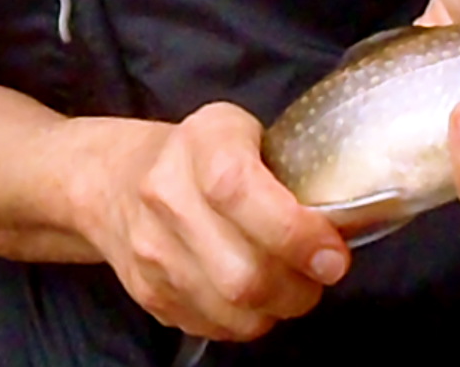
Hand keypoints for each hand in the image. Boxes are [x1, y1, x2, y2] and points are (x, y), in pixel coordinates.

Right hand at [67, 102, 351, 341]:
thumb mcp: (242, 133)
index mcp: (200, 143)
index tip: (332, 255)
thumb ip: (290, 168)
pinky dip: (245, 321)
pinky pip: (212, 327)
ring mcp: (150, 250)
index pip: (239, 190)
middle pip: (241, 272)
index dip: (293, 231)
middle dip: (297, 287)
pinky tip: (253, 296)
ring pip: (230, 310)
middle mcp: (165, 195)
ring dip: (276, 308)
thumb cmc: (199, 154)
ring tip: (289, 286)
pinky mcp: (147, 292)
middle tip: (319, 273)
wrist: (112, 180)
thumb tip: (347, 222)